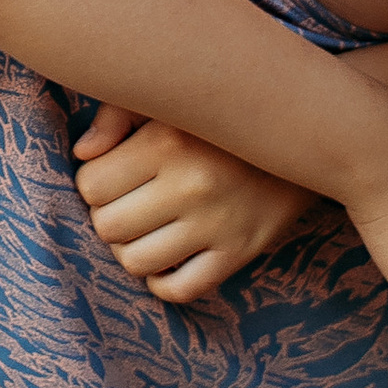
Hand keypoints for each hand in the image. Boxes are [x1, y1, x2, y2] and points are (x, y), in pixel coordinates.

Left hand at [73, 104, 312, 299]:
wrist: (305, 135)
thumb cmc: (218, 118)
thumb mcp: (168, 98)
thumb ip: (117, 113)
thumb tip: (82, 153)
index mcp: (167, 141)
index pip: (91, 185)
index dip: (93, 184)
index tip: (110, 176)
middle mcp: (191, 185)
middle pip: (108, 227)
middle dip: (108, 218)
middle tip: (126, 204)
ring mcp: (217, 224)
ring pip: (135, 263)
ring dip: (131, 250)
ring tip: (144, 230)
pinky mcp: (240, 251)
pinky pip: (180, 289)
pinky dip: (162, 281)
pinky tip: (166, 258)